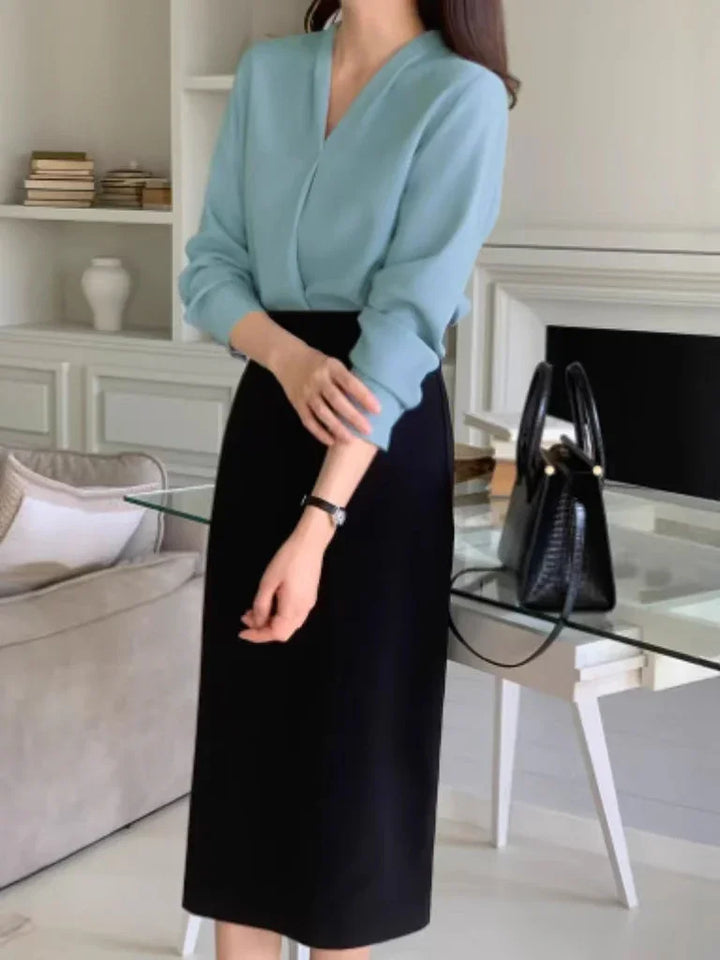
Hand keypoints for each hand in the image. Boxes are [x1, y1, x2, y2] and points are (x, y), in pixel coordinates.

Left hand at [238, 509, 334, 642]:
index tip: (242, 632)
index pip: (276, 634)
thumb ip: (262, 605)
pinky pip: (292, 616)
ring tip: (252, 610)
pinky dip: (278, 616)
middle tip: (245, 618)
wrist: (310, 543)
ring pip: (287, 625)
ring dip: (269, 622)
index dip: (258, 636)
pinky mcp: (308, 598)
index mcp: (293, 609)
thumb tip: (257, 622)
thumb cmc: (288, 560)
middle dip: (262, 629)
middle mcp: (303, 611)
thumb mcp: (268, 582)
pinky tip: (268, 604)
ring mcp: (308, 605)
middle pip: (283, 632)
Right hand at [272, 340, 380, 445]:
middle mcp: (318, 379)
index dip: (363, 396)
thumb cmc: (318, 363)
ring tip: (350, 440)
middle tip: (368, 430)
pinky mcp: (297, 403)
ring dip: (337, 428)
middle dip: (353, 416)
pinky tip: (331, 441)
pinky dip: (320, 433)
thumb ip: (345, 379)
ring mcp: (306, 392)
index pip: (349, 382)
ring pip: (323, 413)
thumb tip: (367, 400)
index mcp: (331, 367)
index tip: (377, 409)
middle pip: (337, 400)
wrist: (287, 358)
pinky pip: (309, 421)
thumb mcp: (333, 364)